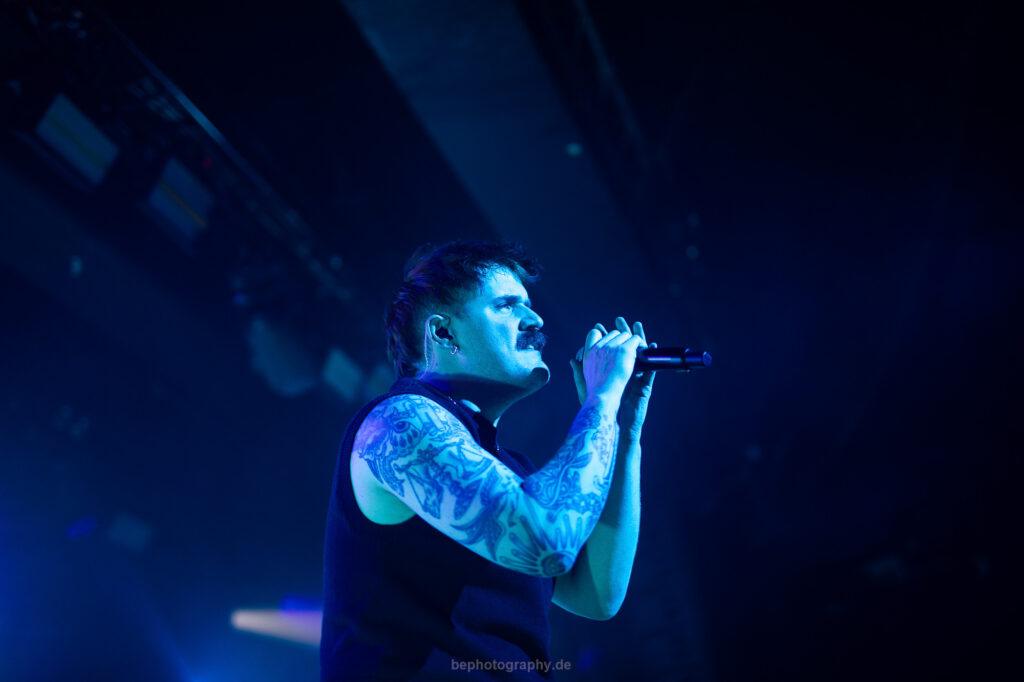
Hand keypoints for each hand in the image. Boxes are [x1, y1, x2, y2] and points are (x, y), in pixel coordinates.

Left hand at [570, 317, 656, 440]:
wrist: (616, 424)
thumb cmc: (602, 410)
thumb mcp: (588, 389)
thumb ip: (580, 374)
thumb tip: (572, 359)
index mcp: (612, 371)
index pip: (609, 350)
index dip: (605, 338)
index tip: (599, 326)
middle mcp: (624, 373)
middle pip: (624, 348)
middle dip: (622, 333)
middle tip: (619, 320)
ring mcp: (635, 378)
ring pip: (639, 354)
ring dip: (639, 340)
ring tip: (637, 326)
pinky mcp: (645, 386)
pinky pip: (651, 369)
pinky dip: (654, 358)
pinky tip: (654, 346)